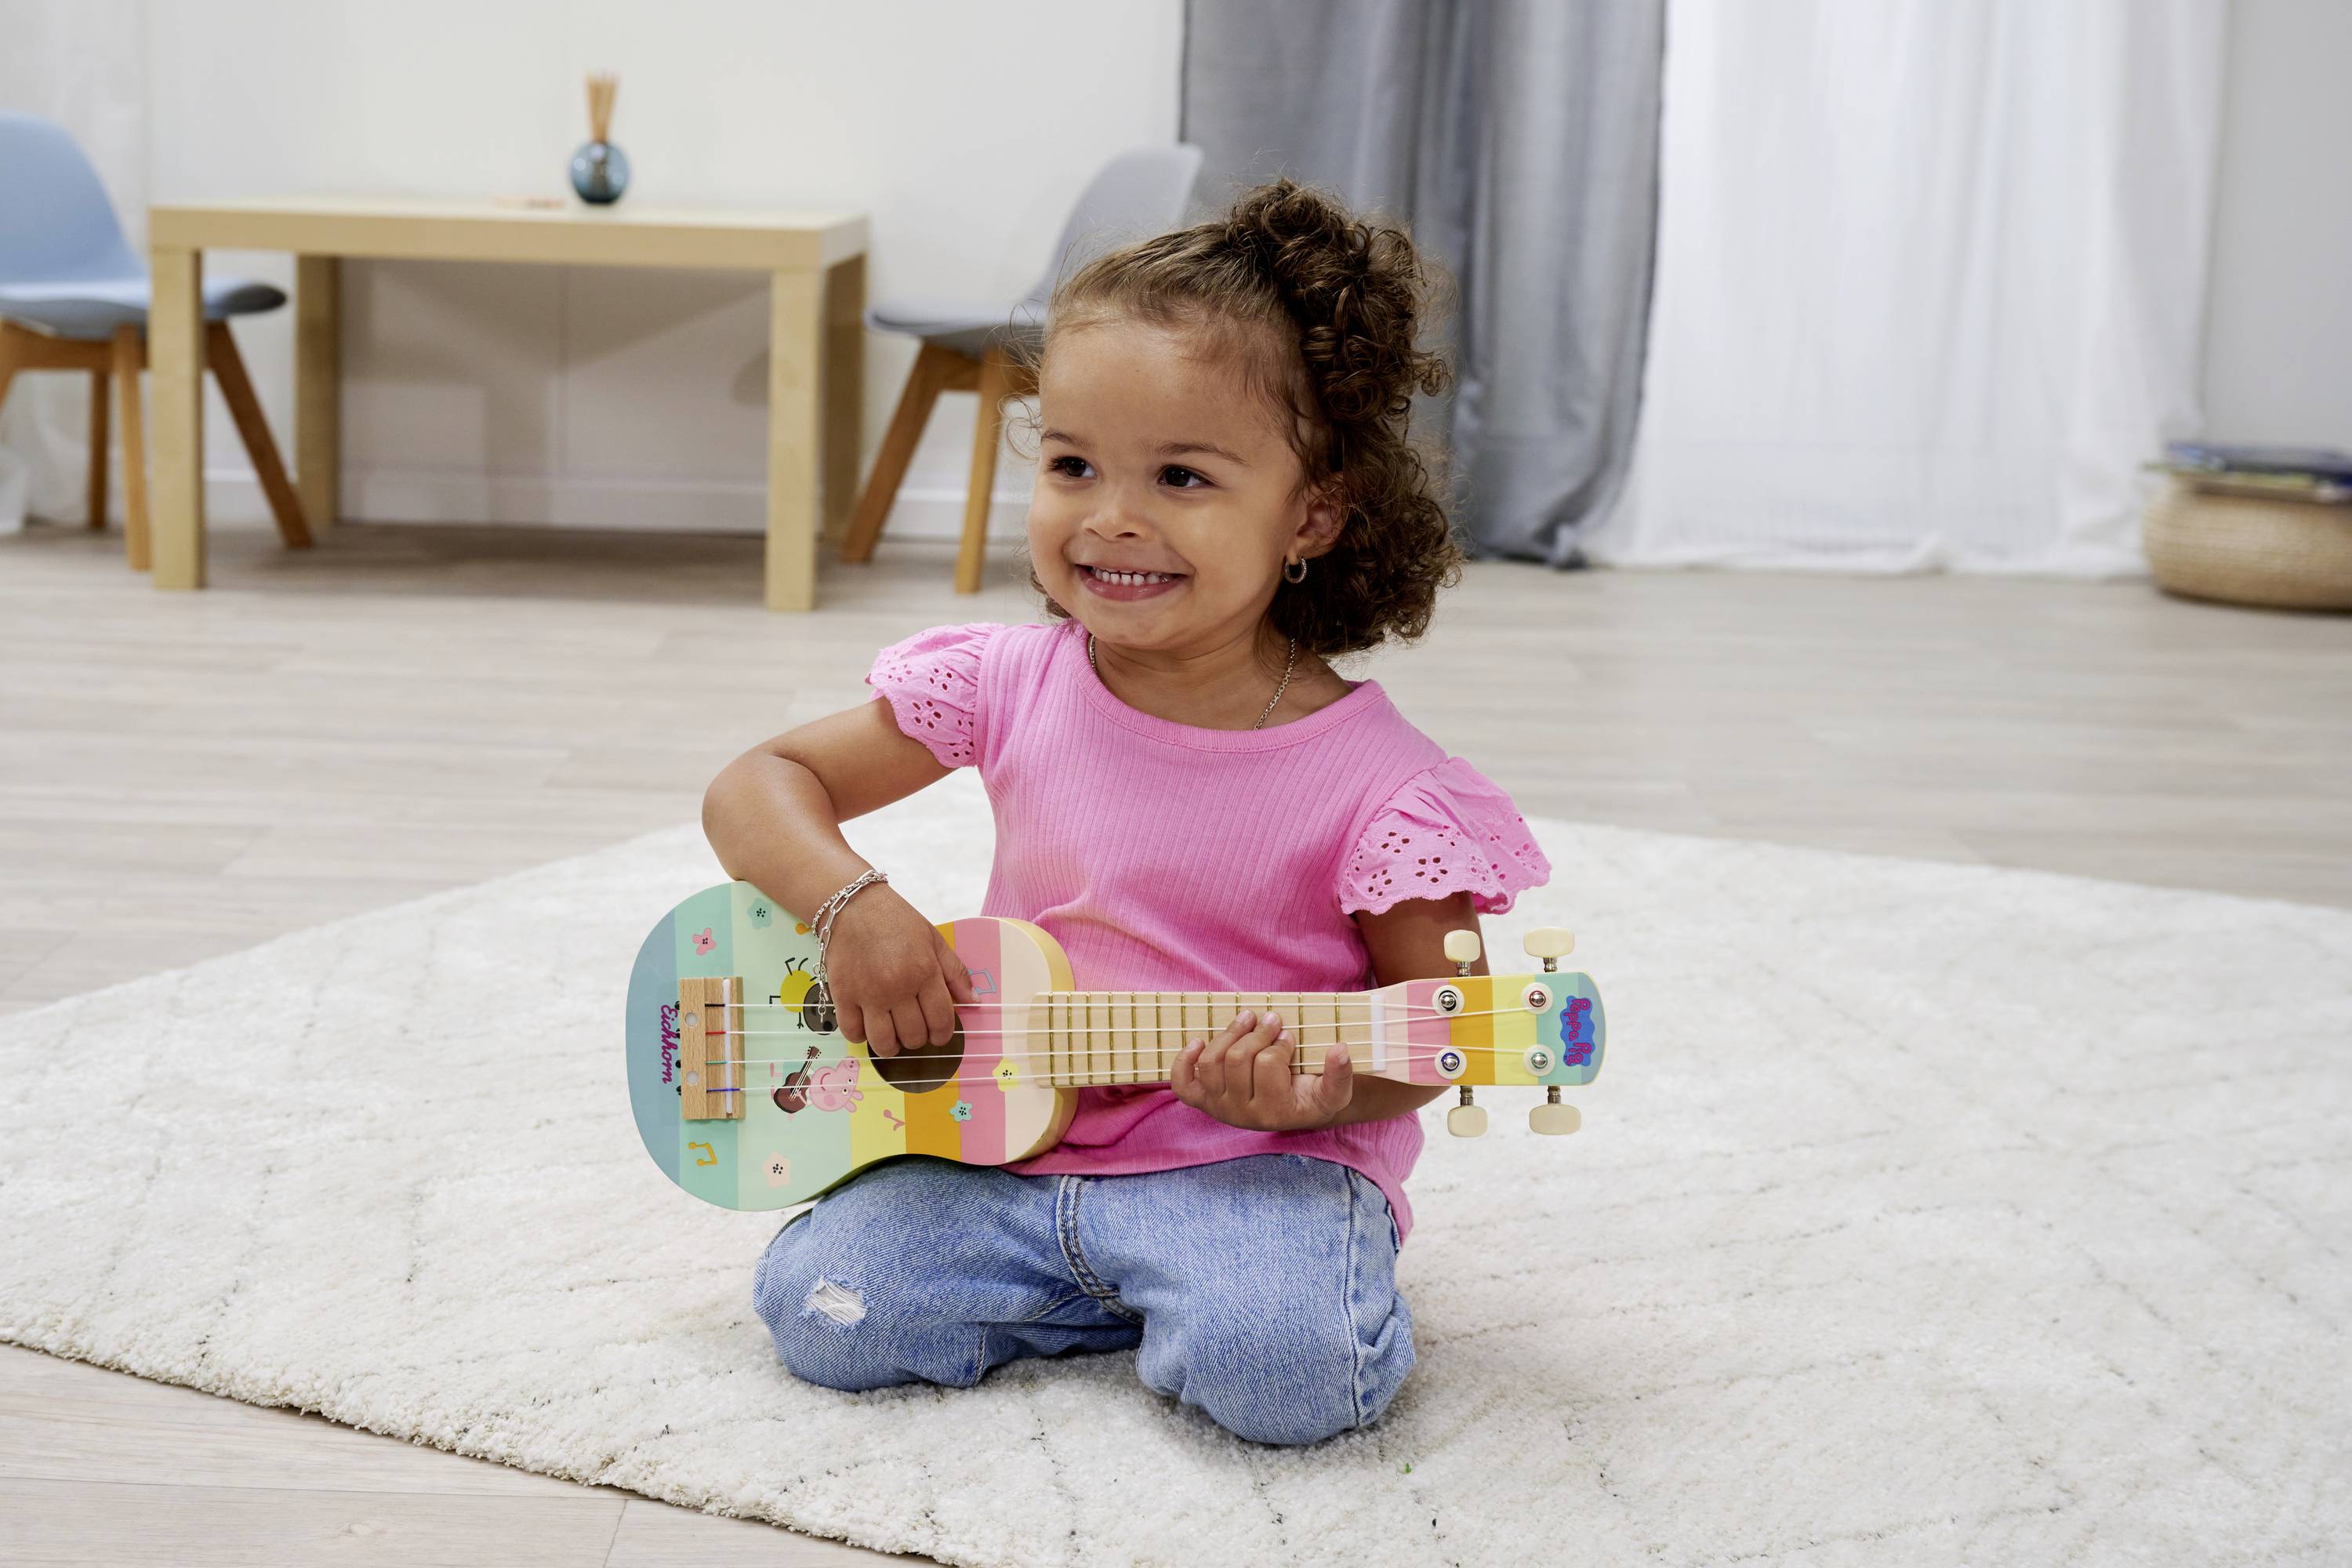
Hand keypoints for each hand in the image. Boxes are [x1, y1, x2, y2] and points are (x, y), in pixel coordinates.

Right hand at [824, 885, 976, 1056]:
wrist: (852, 905)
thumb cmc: (895, 920)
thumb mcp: (933, 939)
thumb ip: (955, 971)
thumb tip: (974, 1000)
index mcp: (924, 972)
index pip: (941, 1020)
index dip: (943, 1034)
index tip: (939, 1034)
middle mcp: (897, 987)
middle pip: (913, 1036)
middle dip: (918, 1039)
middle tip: (914, 1029)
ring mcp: (867, 993)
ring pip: (884, 1042)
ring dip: (892, 1045)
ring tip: (893, 1036)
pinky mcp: (842, 994)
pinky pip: (853, 1032)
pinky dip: (861, 1035)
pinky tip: (867, 1025)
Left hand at [1170, 1009, 1353, 1131]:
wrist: (1293, 1111)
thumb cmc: (1313, 1097)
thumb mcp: (1335, 1091)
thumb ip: (1340, 1074)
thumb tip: (1339, 1050)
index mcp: (1275, 1113)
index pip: (1268, 1064)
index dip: (1280, 1043)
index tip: (1289, 1035)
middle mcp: (1242, 1115)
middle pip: (1238, 1060)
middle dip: (1257, 1033)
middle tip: (1271, 1019)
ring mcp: (1219, 1108)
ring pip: (1212, 1063)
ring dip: (1229, 1033)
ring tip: (1248, 1019)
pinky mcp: (1203, 1102)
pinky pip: (1182, 1084)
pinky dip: (1185, 1060)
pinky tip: (1199, 1042)